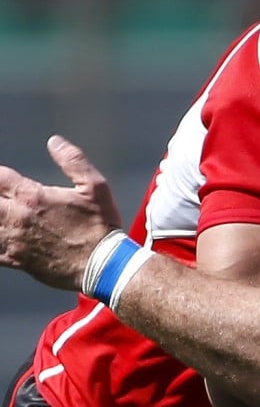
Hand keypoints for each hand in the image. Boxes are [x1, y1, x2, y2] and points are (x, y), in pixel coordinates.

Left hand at [0, 135, 121, 291]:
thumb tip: (55, 142)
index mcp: (33, 197)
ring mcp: (13, 240)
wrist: (103, 265)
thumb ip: (73, 161)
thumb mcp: (95, 187)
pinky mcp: (15, 260)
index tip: (1, 176)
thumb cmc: (101, 226)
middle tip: (1, 193)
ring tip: (2, 211)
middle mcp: (17, 217)